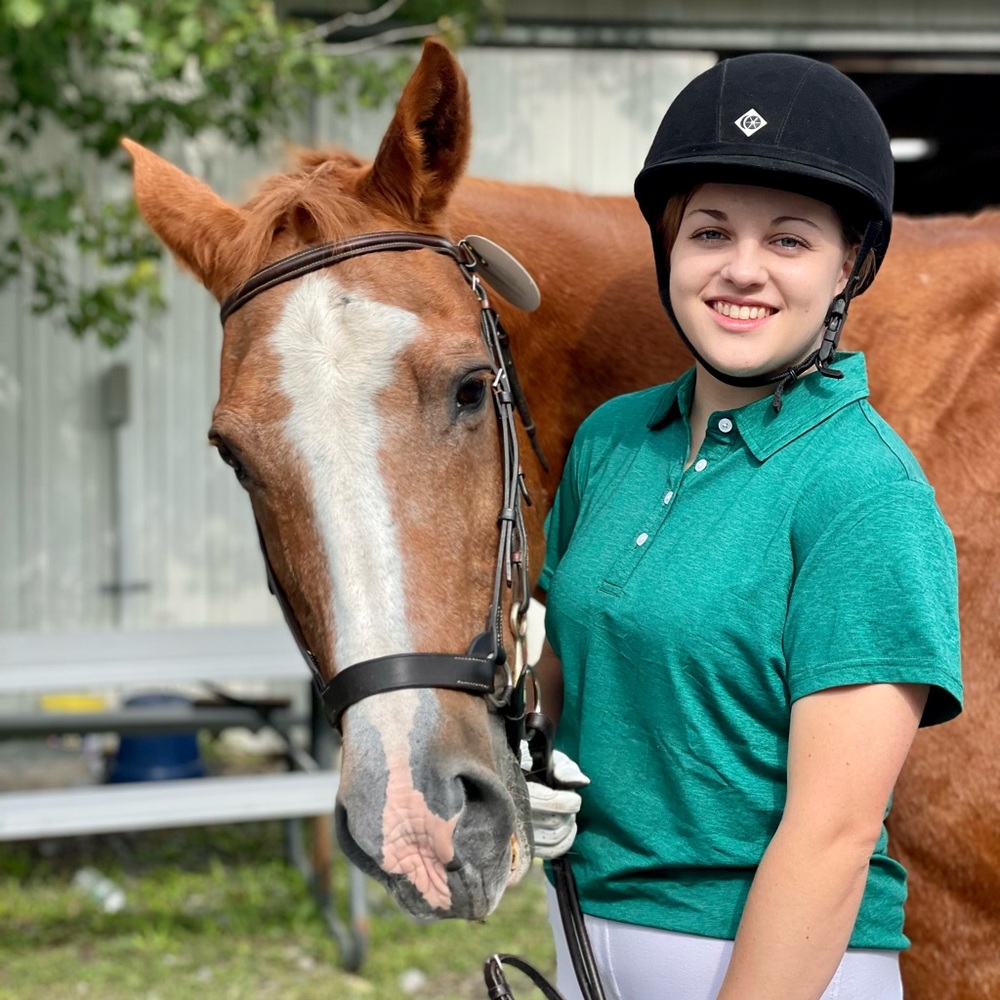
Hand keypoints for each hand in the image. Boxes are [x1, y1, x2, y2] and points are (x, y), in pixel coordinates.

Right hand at [520, 743, 589, 859]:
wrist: (510, 783)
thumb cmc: (534, 769)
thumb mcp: (548, 760)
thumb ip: (564, 767)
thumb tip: (582, 781)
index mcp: (519, 789)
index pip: (554, 804)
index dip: (570, 801)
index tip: (573, 796)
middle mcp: (516, 813)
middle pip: (555, 822)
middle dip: (570, 813)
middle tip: (569, 804)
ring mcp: (518, 833)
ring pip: (554, 838)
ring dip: (569, 826)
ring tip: (567, 815)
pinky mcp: (523, 847)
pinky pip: (550, 852)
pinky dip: (565, 842)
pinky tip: (567, 829)